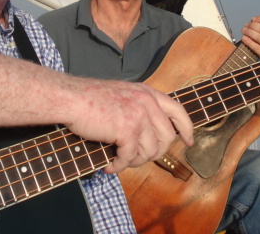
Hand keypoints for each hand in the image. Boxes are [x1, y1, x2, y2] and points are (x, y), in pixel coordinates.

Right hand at [64, 78, 193, 173]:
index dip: (186, 128)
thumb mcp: (123, 95)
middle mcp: (147, 103)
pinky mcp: (127, 130)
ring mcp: (139, 116)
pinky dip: (119, 166)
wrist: (71, 98)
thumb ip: (139, 108)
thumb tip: (150, 136)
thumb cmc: (90, 99)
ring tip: (120, 159)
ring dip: (135, 160)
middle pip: (167, 138)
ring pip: (151, 151)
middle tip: (136, 157)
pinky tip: (109, 166)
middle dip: (154, 153)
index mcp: (148, 93)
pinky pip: (130, 158)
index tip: (188, 142)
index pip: (178, 111)